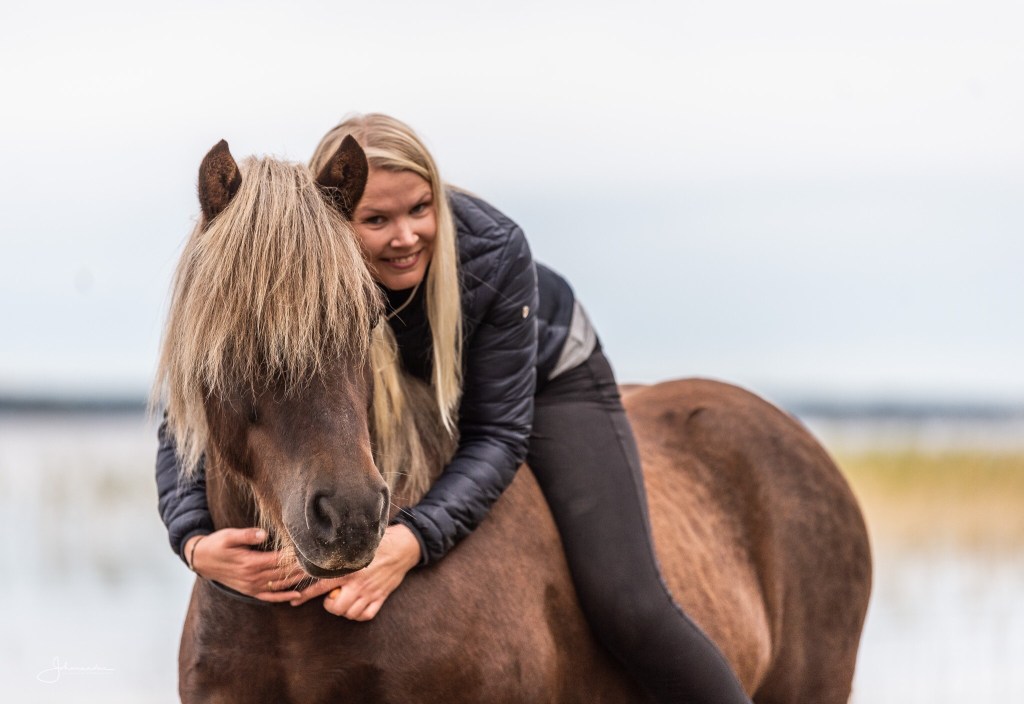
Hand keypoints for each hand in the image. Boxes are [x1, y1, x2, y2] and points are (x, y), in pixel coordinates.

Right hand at [186, 528, 304, 602]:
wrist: (202, 560)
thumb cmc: (217, 544)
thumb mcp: (229, 535)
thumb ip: (247, 535)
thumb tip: (264, 533)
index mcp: (250, 562)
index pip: (279, 560)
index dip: (295, 556)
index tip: (310, 552)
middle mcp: (253, 577)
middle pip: (283, 573)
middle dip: (302, 568)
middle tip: (320, 564)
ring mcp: (252, 586)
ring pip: (280, 585)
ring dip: (298, 581)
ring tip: (315, 576)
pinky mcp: (250, 590)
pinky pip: (270, 596)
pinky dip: (284, 596)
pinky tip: (298, 595)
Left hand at [289, 523, 420, 620]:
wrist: (403, 547)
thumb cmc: (376, 544)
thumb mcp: (354, 546)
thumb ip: (337, 554)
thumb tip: (311, 555)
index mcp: (348, 569)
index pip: (321, 585)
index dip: (306, 595)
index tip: (294, 601)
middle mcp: (359, 583)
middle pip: (336, 607)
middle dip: (330, 605)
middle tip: (332, 596)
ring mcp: (371, 592)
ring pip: (350, 613)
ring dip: (344, 610)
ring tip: (344, 599)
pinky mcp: (381, 597)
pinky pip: (366, 615)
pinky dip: (358, 614)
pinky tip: (357, 605)